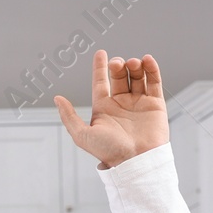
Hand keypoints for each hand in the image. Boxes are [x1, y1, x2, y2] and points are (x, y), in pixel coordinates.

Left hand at [55, 50, 167, 168]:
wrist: (136, 160)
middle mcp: (121, 104)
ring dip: (135, 66)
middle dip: (118, 66)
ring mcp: (138, 103)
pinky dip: (152, 69)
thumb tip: (57, 98)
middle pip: (119, 77)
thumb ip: (69, 116)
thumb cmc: (108, 151)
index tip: (100, 53)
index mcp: (103, 108)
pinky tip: (147, 60)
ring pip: (137, 77)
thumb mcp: (82, 135)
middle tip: (118, 64)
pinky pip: (154, 82)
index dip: (100, 67)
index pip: (101, 82)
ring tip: (132, 64)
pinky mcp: (155, 104)